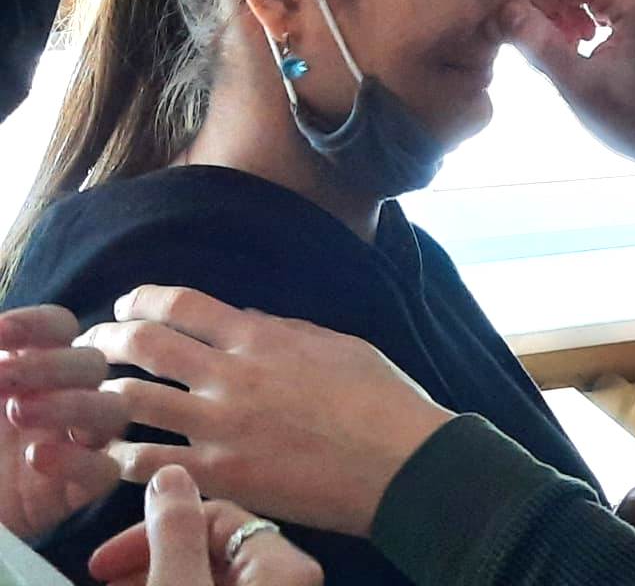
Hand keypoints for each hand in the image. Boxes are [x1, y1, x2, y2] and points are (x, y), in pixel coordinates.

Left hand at [0, 304, 127, 538]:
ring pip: (113, 410)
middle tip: (2, 378)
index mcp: (30, 367)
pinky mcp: (74, 490)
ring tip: (18, 412)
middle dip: (51, 365)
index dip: (36, 324)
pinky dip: (77, 460)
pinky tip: (34, 457)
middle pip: (92, 364)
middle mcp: (59, 398)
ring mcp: (72, 443)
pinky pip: (104, 470)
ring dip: (72, 405)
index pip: (59, 327)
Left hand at [79, 286, 452, 537]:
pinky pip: (147, 465)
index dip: (143, 299)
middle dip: (108, 339)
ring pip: (132, 403)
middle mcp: (232, 376)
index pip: (180, 304)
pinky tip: (113, 454)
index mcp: (262, 338)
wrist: (401, 461)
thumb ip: (282, 331)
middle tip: (95, 344)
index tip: (129, 304)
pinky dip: (120, 457)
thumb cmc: (382, 398)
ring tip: (91, 399)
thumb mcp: (335, 344)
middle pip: (144, 345)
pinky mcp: (220, 476)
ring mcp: (220, 428)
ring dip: (102, 396)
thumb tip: (243, 321)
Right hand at [89, 464, 321, 584]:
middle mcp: (289, 578)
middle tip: (107, 572)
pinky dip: (182, 583)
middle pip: (212, 546)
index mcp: (286, 565)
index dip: (155, 533)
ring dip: (162, 571)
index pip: (217, 519)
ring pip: (211, 571)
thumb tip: (168, 475)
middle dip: (155, 554)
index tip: (105, 559)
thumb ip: (176, 535)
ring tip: (120, 584)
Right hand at [498, 0, 634, 247]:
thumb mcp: (578, 85)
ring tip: (564, 52)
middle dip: (548, 8)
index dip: (532, 3)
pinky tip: (581, 48)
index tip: (526, 41)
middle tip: (546, 50)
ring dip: (563, 14)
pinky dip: (581, 17)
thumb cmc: (634, 120)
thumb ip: (539, 43)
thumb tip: (504, 10)